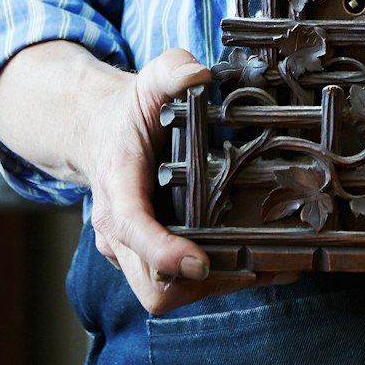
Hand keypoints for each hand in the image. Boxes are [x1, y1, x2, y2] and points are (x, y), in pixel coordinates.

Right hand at [75, 48, 294, 314]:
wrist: (97, 131)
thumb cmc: (129, 110)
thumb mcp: (149, 80)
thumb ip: (172, 70)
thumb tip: (199, 74)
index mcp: (117, 185)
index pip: (133, 227)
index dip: (163, 251)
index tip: (199, 262)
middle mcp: (117, 228)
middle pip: (153, 284)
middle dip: (202, 285)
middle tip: (255, 266)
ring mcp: (128, 250)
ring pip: (166, 294)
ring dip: (216, 288)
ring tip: (267, 267)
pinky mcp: (144, 259)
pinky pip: (175, 288)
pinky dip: (214, 282)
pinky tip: (255, 264)